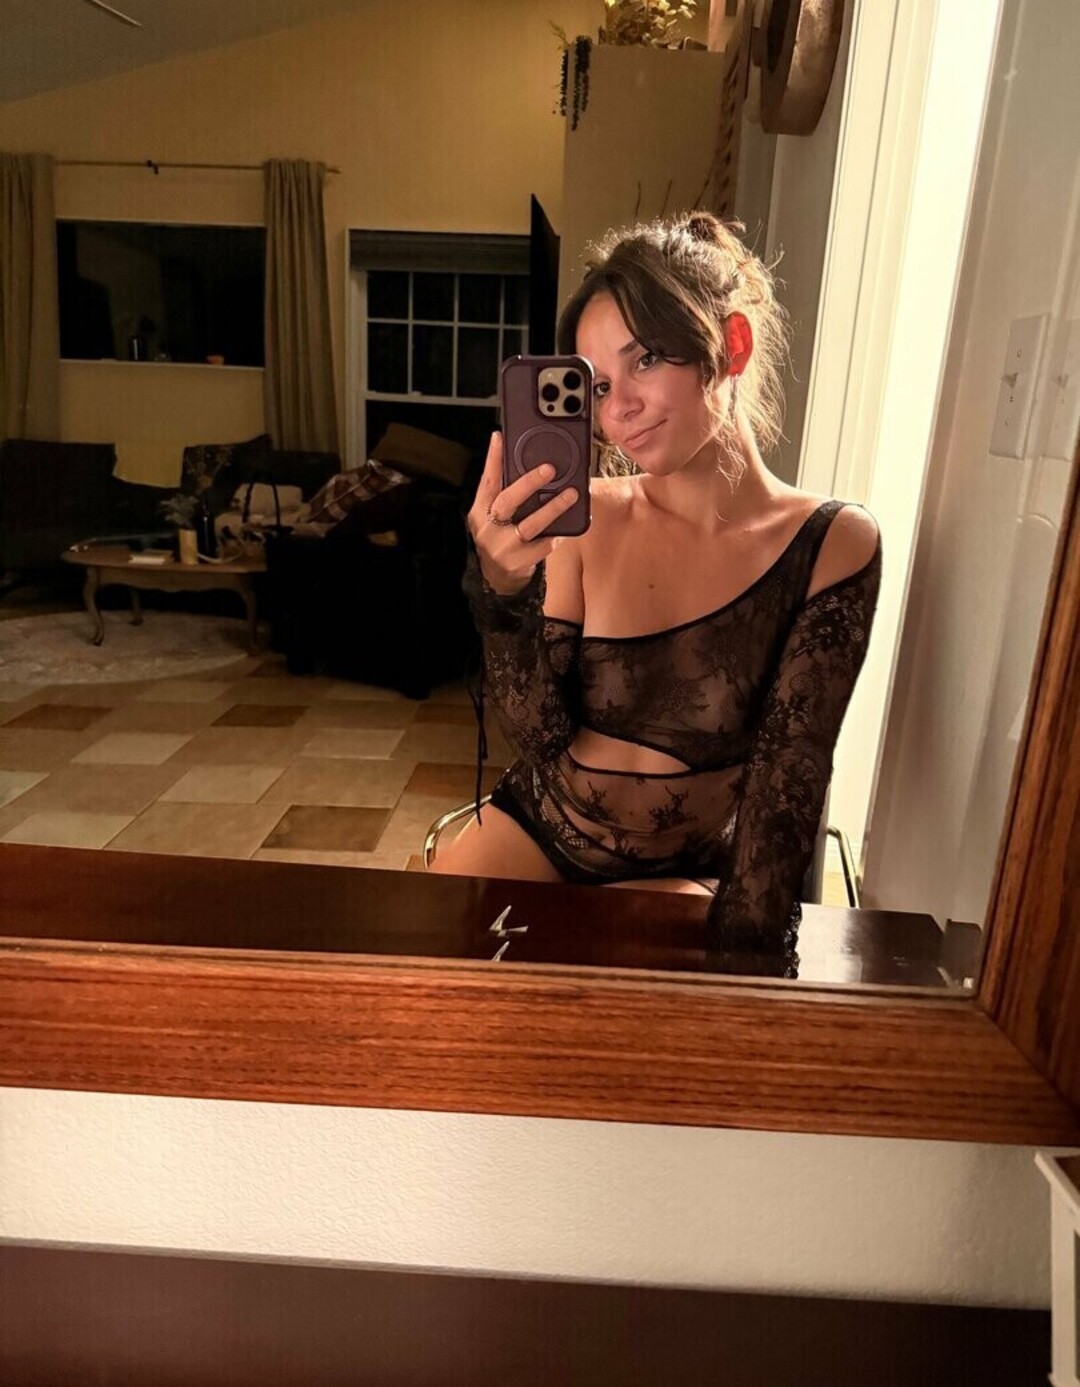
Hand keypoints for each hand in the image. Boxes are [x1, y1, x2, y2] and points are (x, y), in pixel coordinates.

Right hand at [467, 431, 579, 595]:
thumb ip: (501, 492)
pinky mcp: (518, 562)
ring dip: (553, 508)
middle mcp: (487, 528)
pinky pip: (543, 545)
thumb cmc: (499, 537)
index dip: (493, 459)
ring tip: (571, 494)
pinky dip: (555, 534)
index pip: (486, 481)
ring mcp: (503, 547)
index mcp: (479, 512)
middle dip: (529, 482)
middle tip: (550, 469)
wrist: (497, 578)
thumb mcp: (492, 515)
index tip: (500, 437)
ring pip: (531, 525)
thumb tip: (516, 460)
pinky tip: (565, 526)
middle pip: (507, 501)